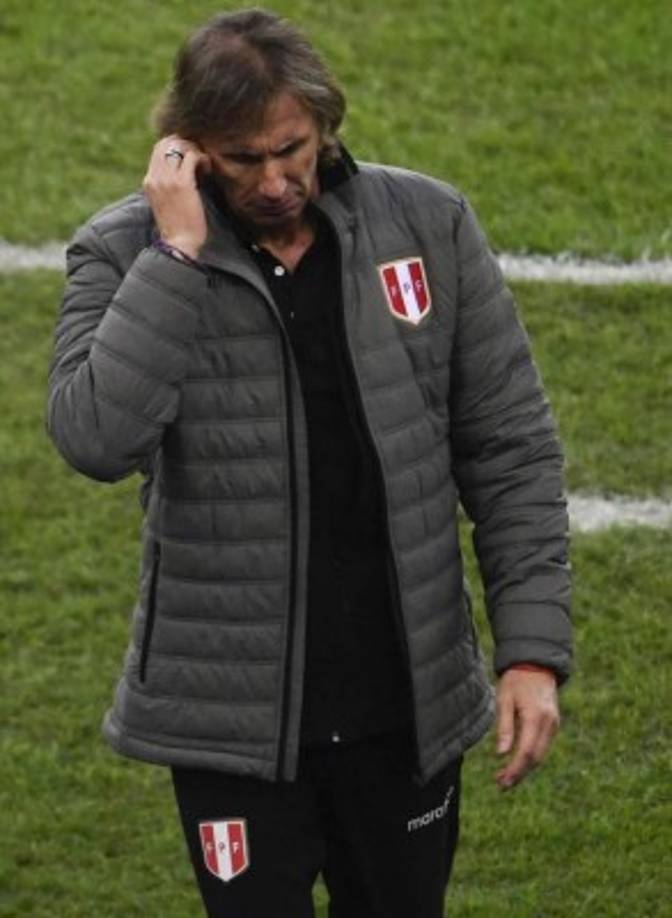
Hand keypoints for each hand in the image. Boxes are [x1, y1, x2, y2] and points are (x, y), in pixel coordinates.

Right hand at [143, 135, 211, 259]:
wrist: (178, 244)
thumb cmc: (177, 227)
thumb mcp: (165, 203)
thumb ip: (168, 186)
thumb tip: (183, 171)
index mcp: (149, 181)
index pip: (158, 150)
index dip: (176, 147)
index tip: (190, 158)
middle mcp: (155, 177)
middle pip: (166, 142)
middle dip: (185, 144)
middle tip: (198, 157)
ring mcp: (167, 179)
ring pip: (179, 146)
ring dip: (195, 150)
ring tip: (204, 165)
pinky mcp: (182, 184)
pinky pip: (192, 157)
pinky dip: (202, 158)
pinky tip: (208, 170)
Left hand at [495, 668, 559, 789]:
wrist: (536, 664)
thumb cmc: (515, 680)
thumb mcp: (504, 699)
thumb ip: (504, 727)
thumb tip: (500, 754)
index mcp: (536, 717)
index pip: (527, 752)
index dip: (515, 770)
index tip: (502, 781)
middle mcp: (549, 723)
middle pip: (536, 758)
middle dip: (519, 773)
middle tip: (501, 785)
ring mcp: (554, 724)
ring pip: (541, 754)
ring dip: (525, 768)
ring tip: (505, 777)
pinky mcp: (553, 724)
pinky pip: (543, 746)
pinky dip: (531, 757)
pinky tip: (517, 762)